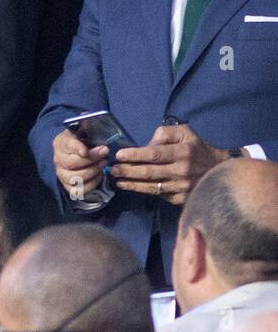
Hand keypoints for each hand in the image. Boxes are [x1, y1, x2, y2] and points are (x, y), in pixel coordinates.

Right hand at [52, 128, 107, 199]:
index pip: (67, 146)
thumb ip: (85, 123)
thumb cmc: (81, 141)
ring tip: (103, 164)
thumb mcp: (81, 130)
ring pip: (75, 178)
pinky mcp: (68, 187)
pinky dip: (92, 184)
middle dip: (91, 159)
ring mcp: (62, 174)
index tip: (86, 150)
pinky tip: (99, 175)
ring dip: (93, 172)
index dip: (77, 148)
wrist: (73, 155)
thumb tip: (86, 115)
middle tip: (105, 153)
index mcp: (61, 143)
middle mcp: (58, 160)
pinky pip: (79, 190)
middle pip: (72, 163)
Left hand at [108, 122, 227, 204]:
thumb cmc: (197, 148)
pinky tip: (131, 186)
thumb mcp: (185, 133)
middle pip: (149, 172)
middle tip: (111, 169)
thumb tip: (148, 146)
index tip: (119, 155)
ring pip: (151, 186)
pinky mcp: (181, 199)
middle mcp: (182, 171)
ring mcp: (182, 187)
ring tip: (116, 180)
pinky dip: (142, 190)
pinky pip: (157, 194)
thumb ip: (164, 134)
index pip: (154, 154)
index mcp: (183, 153)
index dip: (134, 155)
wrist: (219, 170)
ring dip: (130, 183)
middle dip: (127, 171)